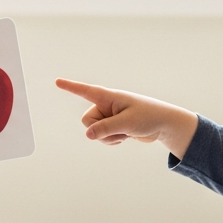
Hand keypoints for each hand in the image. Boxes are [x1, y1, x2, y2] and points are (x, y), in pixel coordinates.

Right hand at [54, 78, 198, 158]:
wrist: (165, 125)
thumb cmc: (149, 116)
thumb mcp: (128, 123)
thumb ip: (106, 128)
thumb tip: (88, 135)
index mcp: (110, 97)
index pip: (86, 91)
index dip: (71, 87)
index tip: (57, 81)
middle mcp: (107, 105)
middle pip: (87, 120)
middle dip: (100, 129)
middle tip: (120, 128)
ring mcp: (109, 116)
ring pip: (94, 132)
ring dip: (109, 137)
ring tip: (127, 132)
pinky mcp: (113, 126)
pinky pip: (102, 138)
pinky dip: (112, 140)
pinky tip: (126, 136)